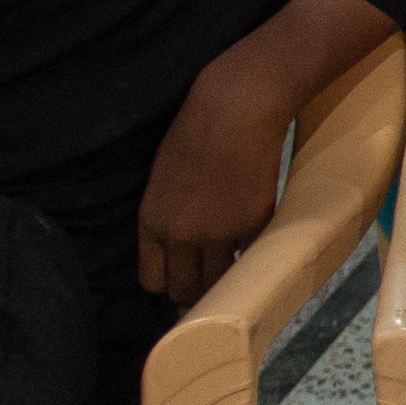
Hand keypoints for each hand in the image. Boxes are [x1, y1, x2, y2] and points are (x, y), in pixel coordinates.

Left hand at [134, 59, 304, 302]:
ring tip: (230, 272)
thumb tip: (180, 243)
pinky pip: (249, 257)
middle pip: (184, 290)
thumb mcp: (163, 178)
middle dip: (194, 292)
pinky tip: (252, 243)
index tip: (179, 281)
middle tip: (206, 286)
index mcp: (152, 222)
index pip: (152, 280)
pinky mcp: (253, 227)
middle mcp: (181, 236)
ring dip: (224, 281)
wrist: (235, 112)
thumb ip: (166, 216)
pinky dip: (250, 255)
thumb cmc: (196, 132)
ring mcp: (219, 235)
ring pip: (219, 283)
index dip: (167, 283)